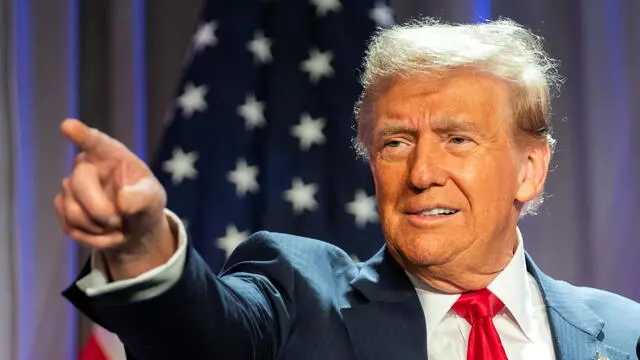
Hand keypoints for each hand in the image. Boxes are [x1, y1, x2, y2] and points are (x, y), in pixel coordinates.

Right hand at [55, 118, 175, 279]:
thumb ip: (142, 197)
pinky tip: (108, 235)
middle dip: (100, 210)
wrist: (134, 226)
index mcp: (111, 155)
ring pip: (73, 210)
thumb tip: (121, 200)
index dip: (81, 135)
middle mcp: (86, 165)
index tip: (68, 126)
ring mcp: (71, 186)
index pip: (94, 141)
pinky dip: (94, 239)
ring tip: (118, 226)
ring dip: (99, 227)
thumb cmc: (145, 203)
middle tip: (119, 221)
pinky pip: (71, 227)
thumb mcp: (153, 199)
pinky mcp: (63, 207)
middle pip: (79, 183)